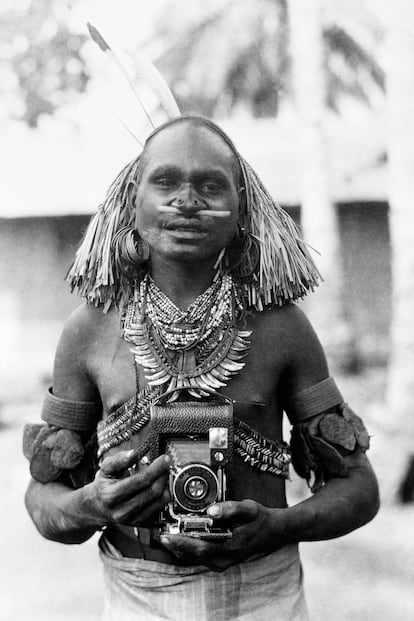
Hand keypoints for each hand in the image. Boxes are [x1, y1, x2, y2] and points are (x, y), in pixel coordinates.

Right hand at [87, 450, 170, 527]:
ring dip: (165, 485)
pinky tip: (158, 487)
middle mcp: (122, 511)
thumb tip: (134, 454)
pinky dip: (163, 496)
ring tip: (162, 475)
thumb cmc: (104, 485)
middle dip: (163, 475)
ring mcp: (132, 521)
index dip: (156, 468)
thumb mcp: (106, 468)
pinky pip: (161, 509)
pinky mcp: (141, 524)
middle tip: (166, 464)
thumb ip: (119, 459)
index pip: (141, 481)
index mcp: (112, 496)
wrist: (97, 507)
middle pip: (153, 492)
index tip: (165, 458)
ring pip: (160, 501)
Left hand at [160, 499, 285, 571]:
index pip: (199, 548)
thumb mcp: (249, 508)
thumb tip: (212, 510)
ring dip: (178, 547)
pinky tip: (178, 538)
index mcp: (230, 547)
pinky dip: (187, 548)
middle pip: (192, 555)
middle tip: (158, 533)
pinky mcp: (220, 561)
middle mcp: (224, 559)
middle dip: (173, 544)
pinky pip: (199, 557)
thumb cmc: (259, 519)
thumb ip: (231, 508)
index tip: (166, 534)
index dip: (180, 542)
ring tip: (164, 534)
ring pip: (194, 558)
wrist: (272, 532)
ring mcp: (222, 562)